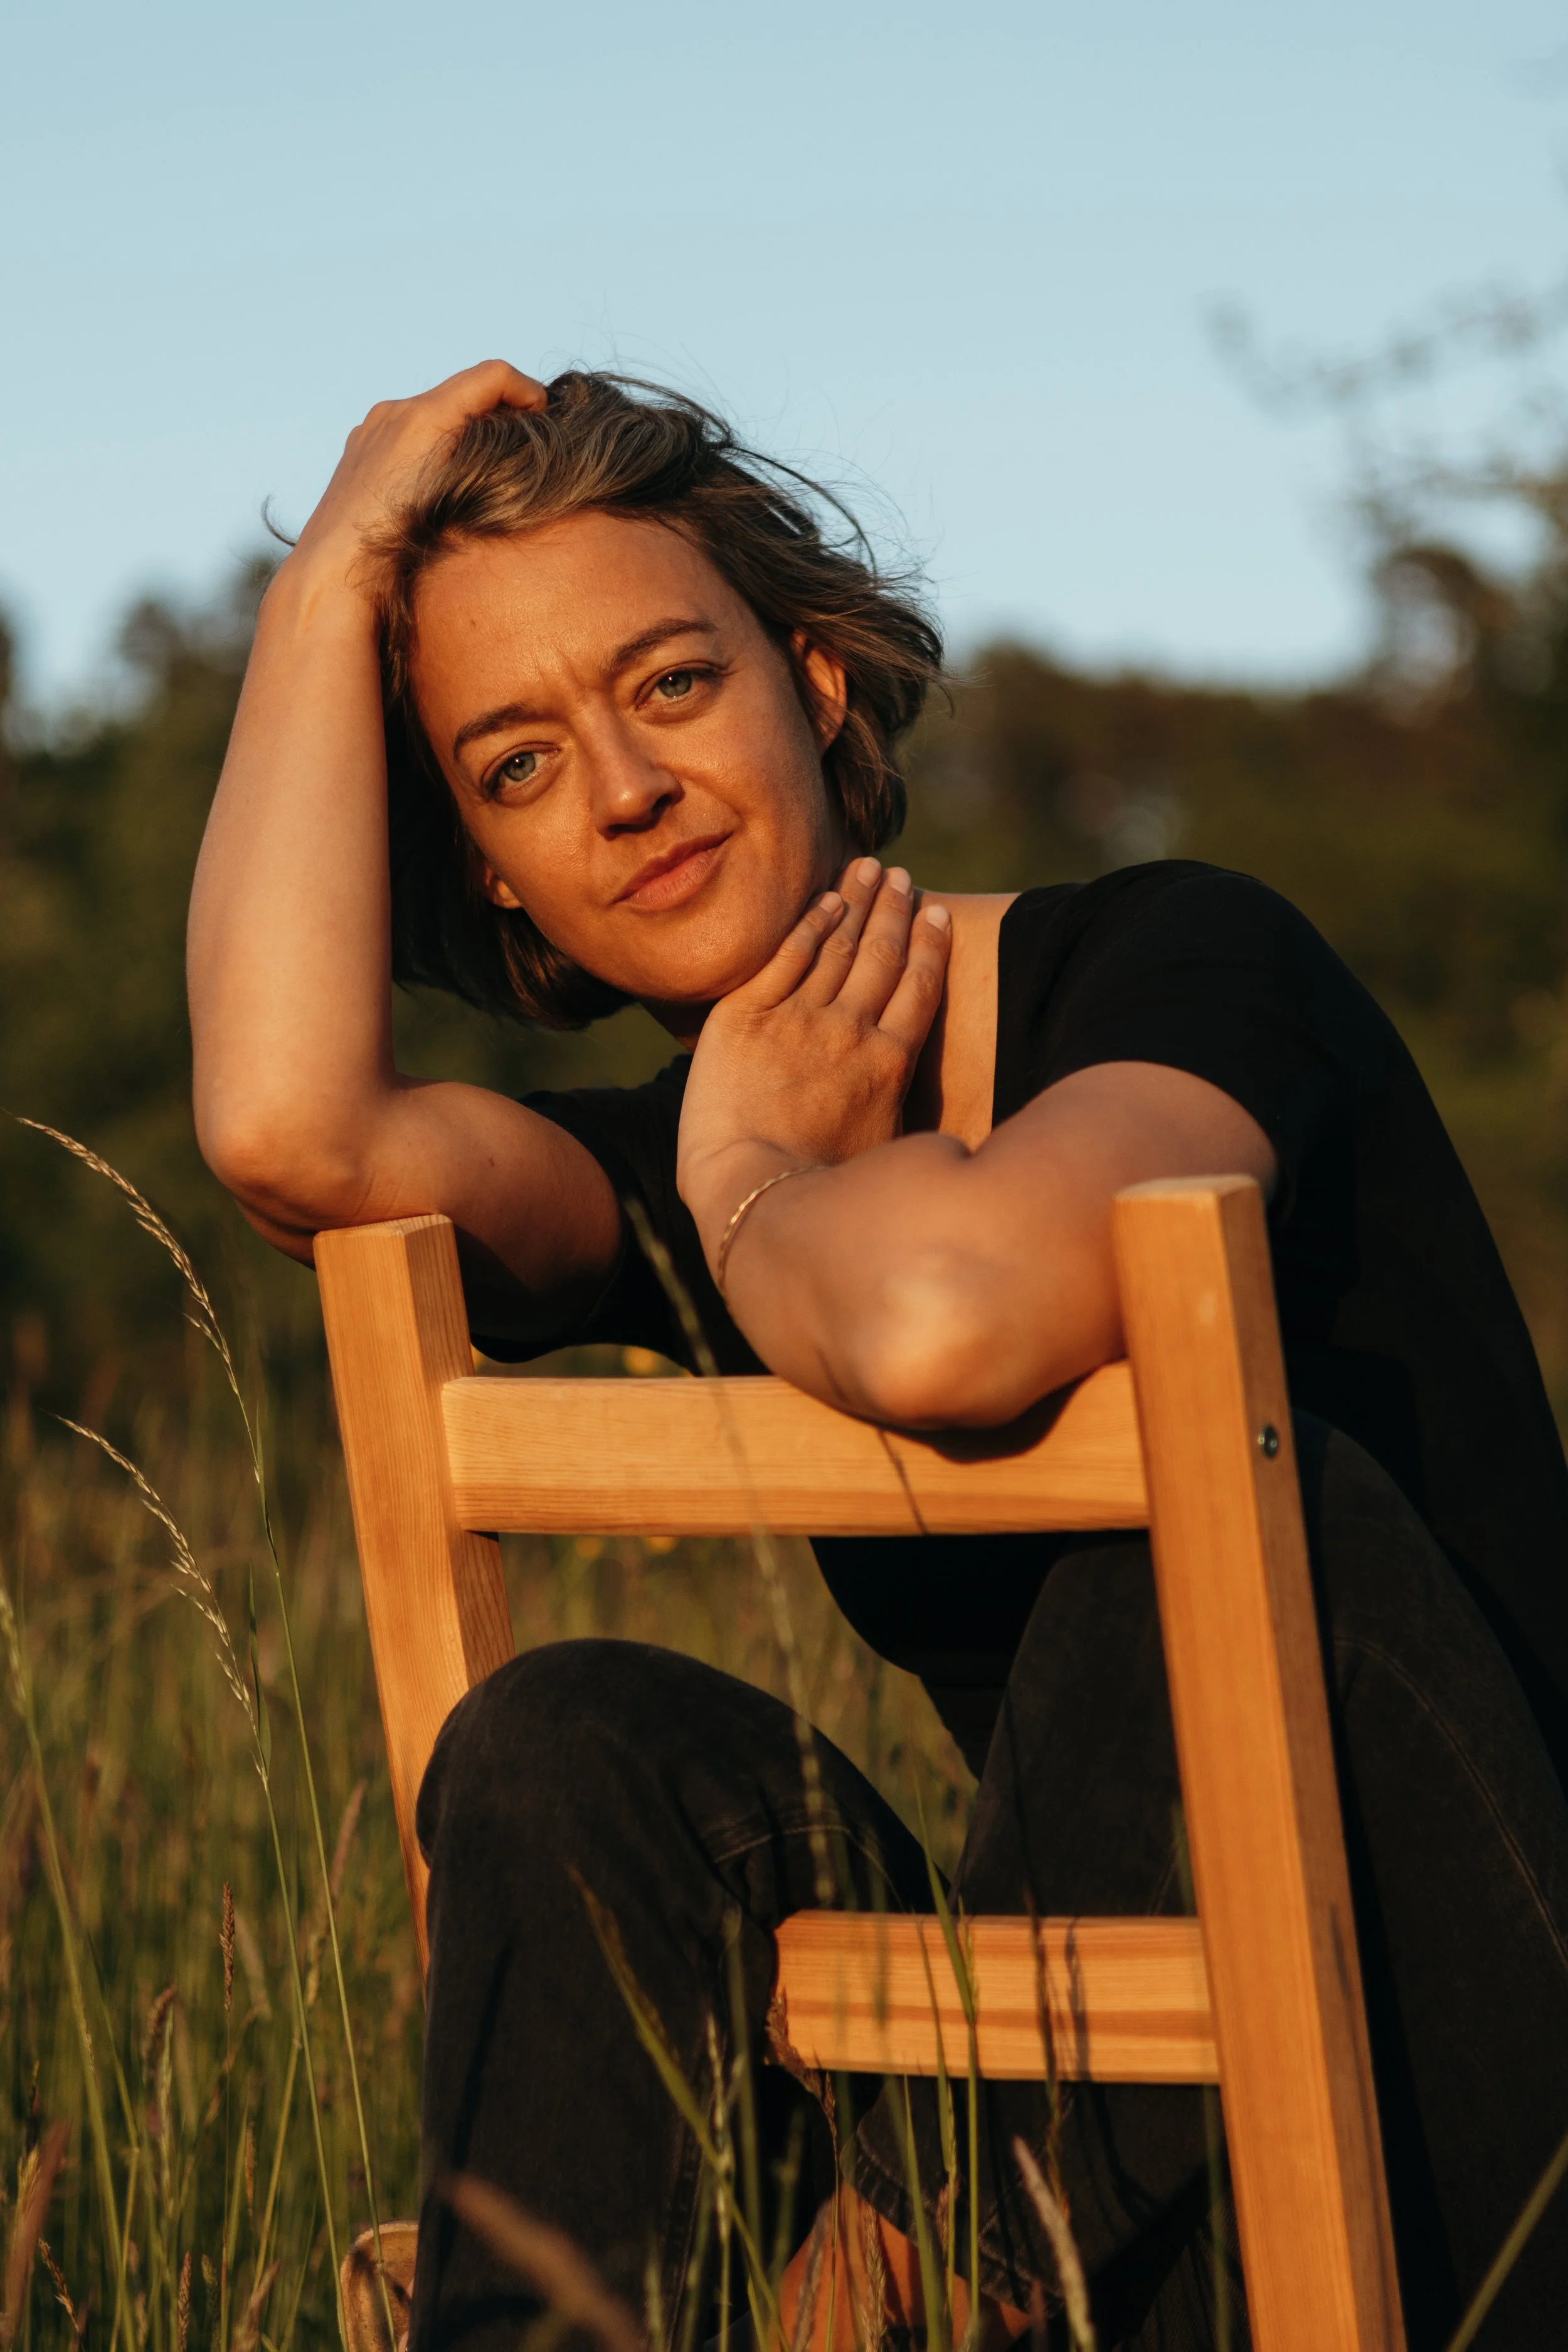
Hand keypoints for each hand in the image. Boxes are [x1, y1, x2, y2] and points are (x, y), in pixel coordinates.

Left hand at [282, 359, 546, 594]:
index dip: (528, 391)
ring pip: (435, 414)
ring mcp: (372, 429)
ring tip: (485, 469)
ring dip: (465, 431)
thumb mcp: (462, 499)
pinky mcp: (359, 449)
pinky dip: (433, 446)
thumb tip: (521, 442)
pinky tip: (439, 486)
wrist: (334, 573)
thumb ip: (493, 458)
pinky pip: (407, 434)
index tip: (547, 418)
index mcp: (423, 417)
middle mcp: (394, 412)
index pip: (493, 376)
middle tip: (525, 446)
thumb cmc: (397, 545)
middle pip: (463, 393)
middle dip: (498, 413)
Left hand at [676, 856, 952, 1244]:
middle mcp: (850, 1030)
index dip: (930, 945)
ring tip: (868, 869)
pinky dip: (810, 923)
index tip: (936, 913)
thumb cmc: (822, 1191)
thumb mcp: (890, 1157)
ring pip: (837, 946)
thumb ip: (916, 1124)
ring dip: (857, 902)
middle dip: (894, 910)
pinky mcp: (746, 1015)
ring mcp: (798, 1017)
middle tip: (900, 877)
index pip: (919, 987)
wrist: (752, 1191)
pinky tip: (823, 901)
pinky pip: (786, 955)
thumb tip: (951, 1139)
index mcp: (890, 1063)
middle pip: (881, 955)